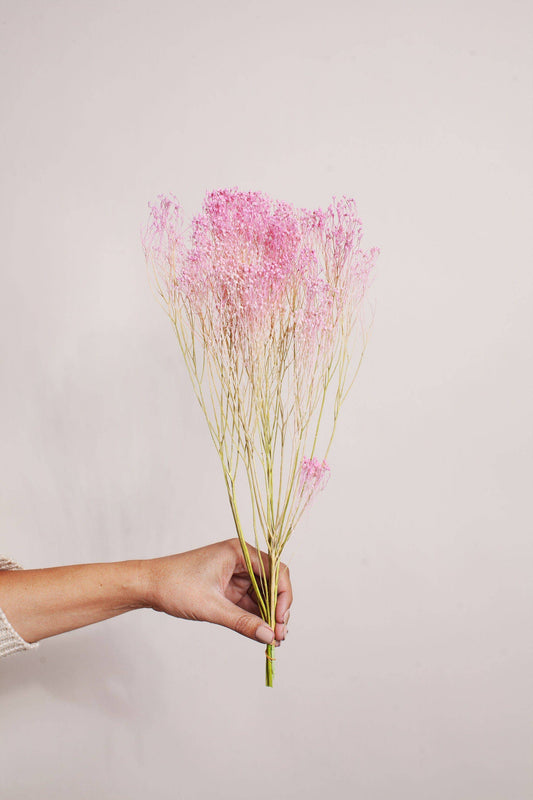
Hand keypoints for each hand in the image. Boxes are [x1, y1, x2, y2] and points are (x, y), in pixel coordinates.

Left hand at [144, 538, 291, 645]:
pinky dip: (256, 617)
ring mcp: (235, 574)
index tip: (281, 620)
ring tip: (273, 639)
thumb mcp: (211, 606)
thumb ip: (242, 622)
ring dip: (268, 616)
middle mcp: (241, 560)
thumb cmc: (175, 585)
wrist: (148, 586)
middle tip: (280, 635)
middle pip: (272, 583)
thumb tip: (268, 636)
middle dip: (278, 609)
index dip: (283, 595)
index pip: (276, 570)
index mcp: (239, 552)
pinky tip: (261, 633)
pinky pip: (250, 602)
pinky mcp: (228, 588)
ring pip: (263, 595)